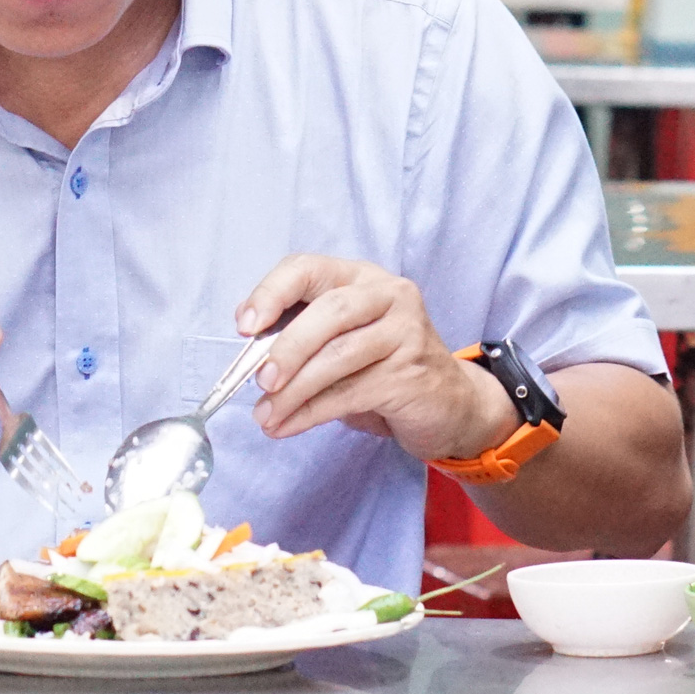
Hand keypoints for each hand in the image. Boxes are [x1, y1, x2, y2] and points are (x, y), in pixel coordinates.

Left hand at [237, 254, 513, 462]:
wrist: (450, 403)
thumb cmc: (383, 366)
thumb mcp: (341, 340)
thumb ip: (303, 334)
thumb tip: (250, 349)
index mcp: (360, 276)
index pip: (308, 268)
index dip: (272, 292)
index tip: (244, 325)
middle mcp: (388, 294)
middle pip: (328, 311)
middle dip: (287, 348)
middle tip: (260, 381)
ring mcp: (406, 332)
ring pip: (339, 357)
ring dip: (294, 391)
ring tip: (266, 416)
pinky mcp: (411, 373)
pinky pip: (351, 393)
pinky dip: (311, 413)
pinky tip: (288, 425)